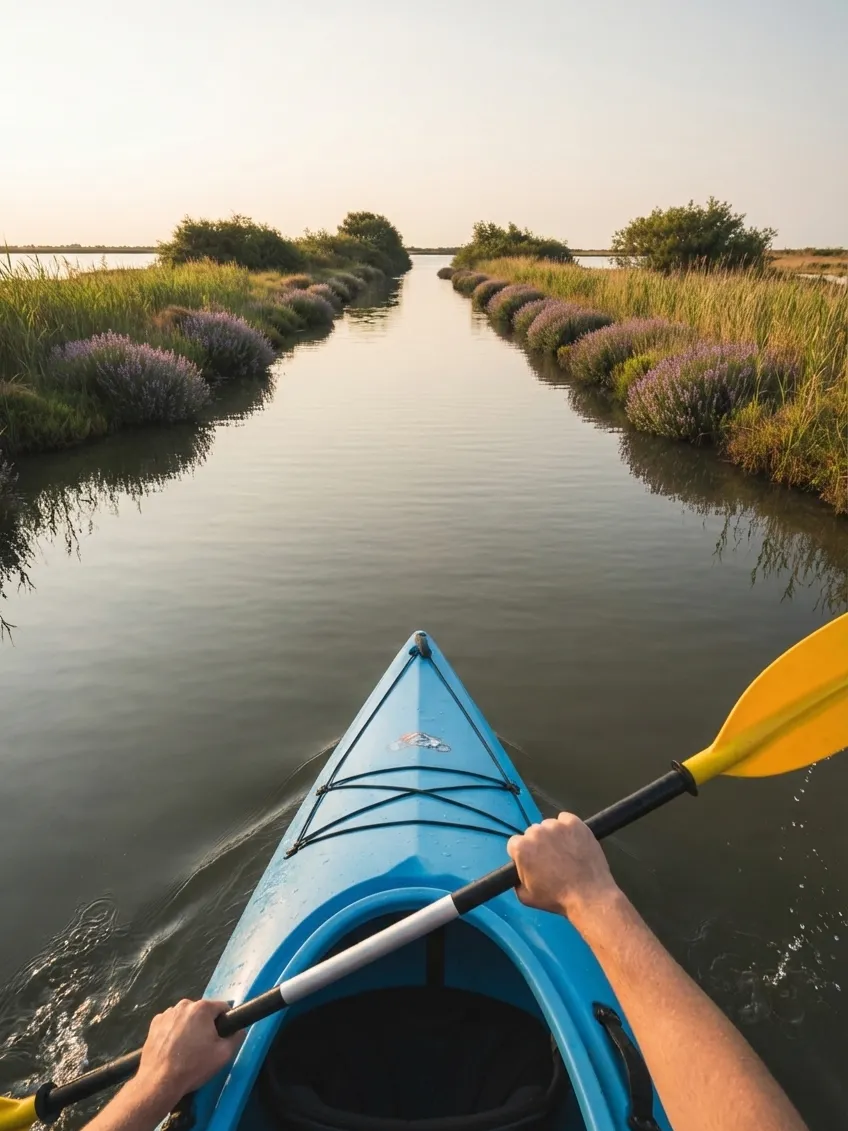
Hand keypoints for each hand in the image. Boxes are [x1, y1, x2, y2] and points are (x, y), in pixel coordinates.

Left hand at [135, 998, 244, 1110]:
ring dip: (189, 1028)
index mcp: (202, 1008)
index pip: (222, 1008)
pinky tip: (173, 1049)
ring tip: (186, 1050)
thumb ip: (237, 1037)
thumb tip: (239, 1029)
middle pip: (202, 1012)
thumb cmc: (193, 1067)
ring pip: (186, 1018)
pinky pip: (171, 1024)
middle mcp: (183, 1005)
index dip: (224, 1023)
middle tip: (203, 1047)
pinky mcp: (154, 1024)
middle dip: (205, 1026)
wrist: (159, 1082)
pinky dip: (173, 1032)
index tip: (220, 1038)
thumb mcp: (224, 1055)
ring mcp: (166, 1014)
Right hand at [507, 813, 621, 927]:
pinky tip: (573, 842)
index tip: (533, 862)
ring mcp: (556, 825)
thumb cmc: (556, 898)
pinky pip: (565, 819)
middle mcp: (536, 831)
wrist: (588, 895)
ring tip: (565, 852)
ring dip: (553, 835)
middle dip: (538, 844)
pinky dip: (567, 828)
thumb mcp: (526, 897)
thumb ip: (516, 881)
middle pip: (532, 833)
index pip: (515, 843)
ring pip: (549, 826)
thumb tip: (519, 871)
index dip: (523, 854)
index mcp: (522, 848)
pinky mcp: (574, 822)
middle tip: (551, 859)